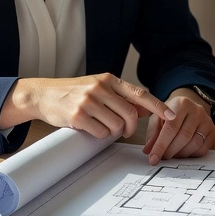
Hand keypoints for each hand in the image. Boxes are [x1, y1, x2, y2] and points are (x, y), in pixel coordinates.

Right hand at [5, 73, 174, 138]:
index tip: (171, 116)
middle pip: (129, 114)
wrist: (43, 94)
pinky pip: (101, 133)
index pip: (139, 93)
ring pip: (116, 126)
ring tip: (102, 127)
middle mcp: (100, 88)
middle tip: (125, 132)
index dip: (157, 106)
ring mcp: (88, 101)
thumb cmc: (73, 93)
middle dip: (131, 128)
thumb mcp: (98, 88)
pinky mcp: (78, 115)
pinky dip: (100, 135)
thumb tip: (144, 110)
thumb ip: (120, 97)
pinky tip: (91, 128)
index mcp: (109, 80)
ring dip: (113, 132)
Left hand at [143, 90, 214, 163]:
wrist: (188, 108)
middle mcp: (197, 110)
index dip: (161, 145)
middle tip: (162, 158)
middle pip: (184, 137)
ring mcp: (207, 120)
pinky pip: (203, 149)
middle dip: (170, 151)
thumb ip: (153, 134)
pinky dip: (191, 155)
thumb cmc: (170, 114)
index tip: (153, 158)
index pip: (171, 128)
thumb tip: (148, 151)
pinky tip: (183, 152)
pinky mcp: (213, 131)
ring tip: (171, 155)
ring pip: (195, 144)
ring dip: (181, 154)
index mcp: (181, 104)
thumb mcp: (157, 118)